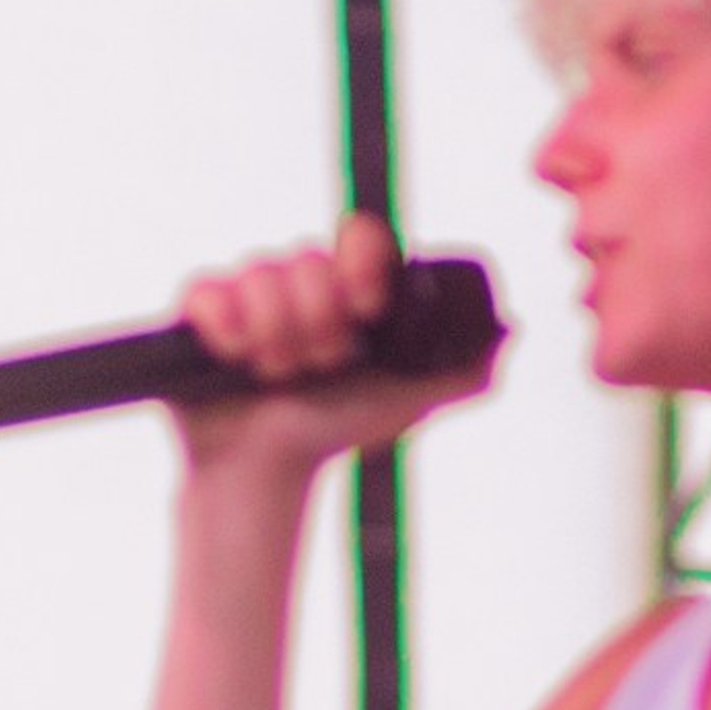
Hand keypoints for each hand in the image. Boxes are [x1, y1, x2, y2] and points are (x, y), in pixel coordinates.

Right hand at [176, 211, 496, 471]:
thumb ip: (465, 369)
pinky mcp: (201, 318)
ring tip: (278, 376)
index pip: (358, 238)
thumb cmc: (336, 432)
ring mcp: (247, 298)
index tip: (368, 310)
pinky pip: (208, 290)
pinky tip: (235, 358)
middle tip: (321, 367)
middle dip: (318, 322)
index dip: (362, 265)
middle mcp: (297, 285)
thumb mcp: (410, 400)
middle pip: (306, 259)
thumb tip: (509, 331)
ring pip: (260, 274)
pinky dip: (224, 323)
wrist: (271, 471)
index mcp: (344, 290)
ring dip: (275, 335)